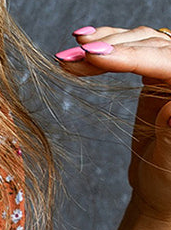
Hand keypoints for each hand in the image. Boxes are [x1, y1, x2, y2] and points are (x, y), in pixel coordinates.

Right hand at [55, 25, 170, 225]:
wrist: (159, 188)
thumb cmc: (169, 182)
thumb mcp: (170, 166)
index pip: (168, 62)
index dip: (135, 56)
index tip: (98, 56)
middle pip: (154, 46)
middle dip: (114, 47)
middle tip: (77, 54)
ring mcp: (170, 71)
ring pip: (142, 41)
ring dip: (105, 44)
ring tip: (70, 55)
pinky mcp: (156, 72)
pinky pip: (134, 48)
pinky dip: (108, 44)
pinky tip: (84, 43)